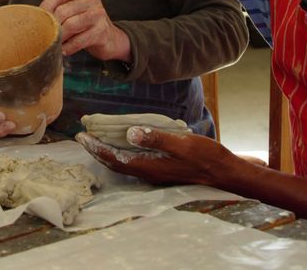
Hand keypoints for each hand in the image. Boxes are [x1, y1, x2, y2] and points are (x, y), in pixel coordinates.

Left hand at [40, 0, 130, 61]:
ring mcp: (98, 14)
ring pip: (71, 25)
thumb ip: (56, 12)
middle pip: (62, 11)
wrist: (110, 39)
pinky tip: (64, 51)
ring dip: (60, 38)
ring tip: (54, 45)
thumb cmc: (84, 27)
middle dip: (52, 26)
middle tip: (45, 37)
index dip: (45, 7)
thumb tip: (33, 21)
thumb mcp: (71, 14)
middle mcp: (90, 0)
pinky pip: (80, 40)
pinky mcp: (102, 31)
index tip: (38, 22)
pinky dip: (69, 48)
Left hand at [75, 126, 236, 185]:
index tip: (82, 136)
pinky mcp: (161, 168)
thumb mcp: (181, 144)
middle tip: (82, 137)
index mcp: (149, 167)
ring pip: (123, 163)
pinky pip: (134, 161)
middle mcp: (148, 172)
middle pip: (114, 163)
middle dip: (96, 150)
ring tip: (96, 138)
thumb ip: (156, 139)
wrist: (224, 172)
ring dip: (107, 151)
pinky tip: (123, 142)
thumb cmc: (205, 157)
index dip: (96, 148)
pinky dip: (122, 152)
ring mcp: (154, 172)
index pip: (114, 159)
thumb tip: (130, 133)